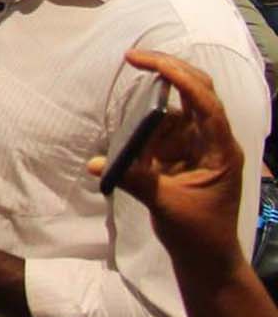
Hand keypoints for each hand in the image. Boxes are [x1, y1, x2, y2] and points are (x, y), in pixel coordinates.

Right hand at [89, 49, 247, 270]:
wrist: (207, 258)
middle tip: (134, 57)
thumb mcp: (166, 204)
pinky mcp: (183, 154)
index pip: (204, 102)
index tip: (145, 61)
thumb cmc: (198, 232)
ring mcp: (198, 146)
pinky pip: (163, 131)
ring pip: (177, 110)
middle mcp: (213, 141)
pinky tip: (133, 143)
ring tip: (133, 127)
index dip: (178, 76)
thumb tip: (95, 163)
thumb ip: (134, 179)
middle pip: (197, 90)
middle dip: (169, 70)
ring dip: (151, 111)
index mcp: (220, 149)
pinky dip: (145, 130)